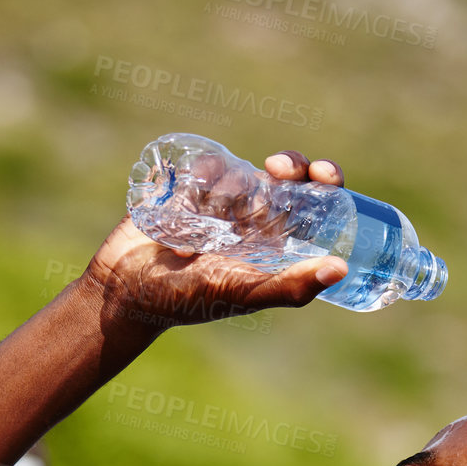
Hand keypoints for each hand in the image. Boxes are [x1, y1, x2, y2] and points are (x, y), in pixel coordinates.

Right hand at [79, 151, 348, 344]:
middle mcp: (252, 226)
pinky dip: (203, 173)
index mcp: (273, 249)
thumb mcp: (243, 291)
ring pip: (246, 171)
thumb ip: (290, 286)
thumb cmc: (185, 300)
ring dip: (232, 183)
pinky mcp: (191, 191)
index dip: (323, 185)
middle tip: (277, 168)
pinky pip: (208, 165)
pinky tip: (187, 200)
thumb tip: (342, 268)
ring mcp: (221, 207)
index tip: (322, 175)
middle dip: (288, 167)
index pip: (312, 210)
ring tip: (208, 216)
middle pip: (286, 181)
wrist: (124, 288)